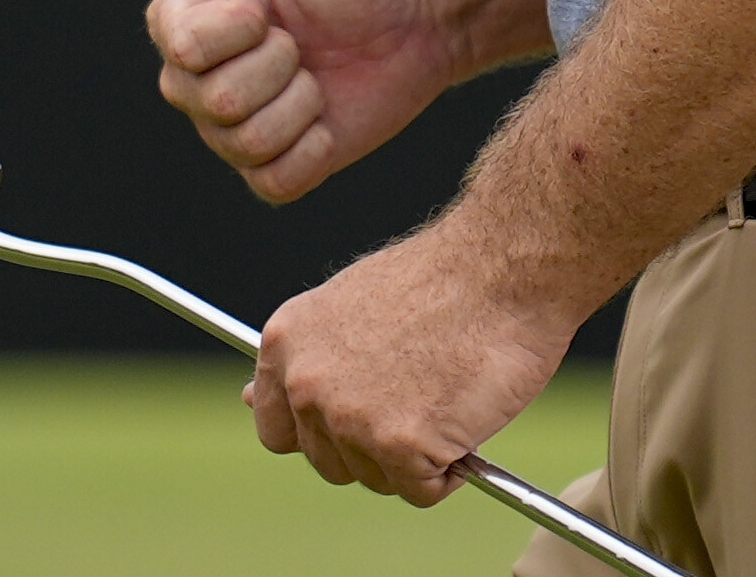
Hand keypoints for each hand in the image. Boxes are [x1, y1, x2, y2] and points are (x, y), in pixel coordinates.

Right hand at [142, 0, 458, 202]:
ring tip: (319, 67)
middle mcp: (204, 72)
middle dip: (276, 62)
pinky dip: (312, 146)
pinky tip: (329, 108)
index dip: (237, 28)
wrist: (418, 6)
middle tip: (303, 33)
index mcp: (191, 13)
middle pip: (210, 102)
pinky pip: (273, 180)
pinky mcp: (280, 164)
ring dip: (299, 101)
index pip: (184, 48)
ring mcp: (238, 123)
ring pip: (243, 141)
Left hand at [249, 218, 577, 501]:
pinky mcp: (401, 446)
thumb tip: (251, 399)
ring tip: (446, 394)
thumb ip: (307, 358)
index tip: (356, 421)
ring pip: (378, 479)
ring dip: (416, 456)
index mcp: (286, 343)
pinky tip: (464, 415)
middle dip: (377, 445)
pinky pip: (423, 490)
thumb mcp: (349, 305)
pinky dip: (451, 468)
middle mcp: (308, 383)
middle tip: (422, 395)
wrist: (504, 265)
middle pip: (330, 463)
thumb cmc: (444, 280)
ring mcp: (352, 418)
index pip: (276, 429)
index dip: (322, 432)